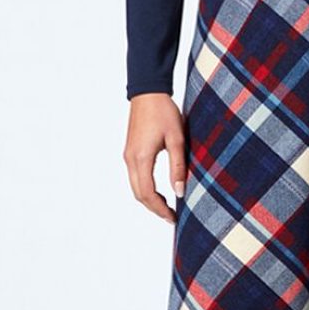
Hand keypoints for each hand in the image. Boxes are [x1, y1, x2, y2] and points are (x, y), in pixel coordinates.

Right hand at [124, 93, 187, 222]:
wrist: (148, 92)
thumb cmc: (164, 112)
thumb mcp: (177, 139)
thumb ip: (178, 166)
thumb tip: (180, 191)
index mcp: (141, 158)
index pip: (147, 194)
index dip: (160, 209)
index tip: (173, 217)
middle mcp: (130, 159)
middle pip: (139, 194)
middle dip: (154, 208)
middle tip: (172, 217)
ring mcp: (128, 155)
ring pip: (136, 187)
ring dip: (150, 200)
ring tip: (167, 206)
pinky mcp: (130, 151)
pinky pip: (135, 177)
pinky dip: (145, 189)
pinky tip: (159, 191)